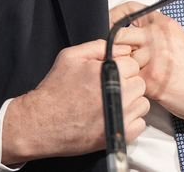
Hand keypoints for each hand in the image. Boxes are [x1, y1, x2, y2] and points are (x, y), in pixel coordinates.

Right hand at [1, 38, 149, 164]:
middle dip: (127, 85)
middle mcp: (119, 94)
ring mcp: (121, 116)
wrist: (41, 123)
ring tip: (110, 104)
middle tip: (108, 90)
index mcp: (109, 72)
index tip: (108, 76)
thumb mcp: (71, 57)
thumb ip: (99, 47)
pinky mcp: (120, 134)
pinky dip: (130, 121)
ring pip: (142, 103)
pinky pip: (140, 124)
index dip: (120, 68)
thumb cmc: (55, 90)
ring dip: (130, 103)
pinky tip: (113, 117)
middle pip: (140, 83)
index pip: (133, 64)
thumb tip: (124, 48)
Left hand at [109, 1, 183, 136]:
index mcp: (164, 25)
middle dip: (112, 48)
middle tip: (117, 58)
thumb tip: (125, 33)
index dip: (112, 17)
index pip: (129, 10)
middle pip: (117, 35)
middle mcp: (159, 38)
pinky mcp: (152, 79)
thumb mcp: (176, 40)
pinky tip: (144, 87)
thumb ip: (153, 33)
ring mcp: (155, 58)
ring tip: (135, 76)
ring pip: (120, 59)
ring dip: (123, 69)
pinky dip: (132, 85)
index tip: (107, 26)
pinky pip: (129, 79)